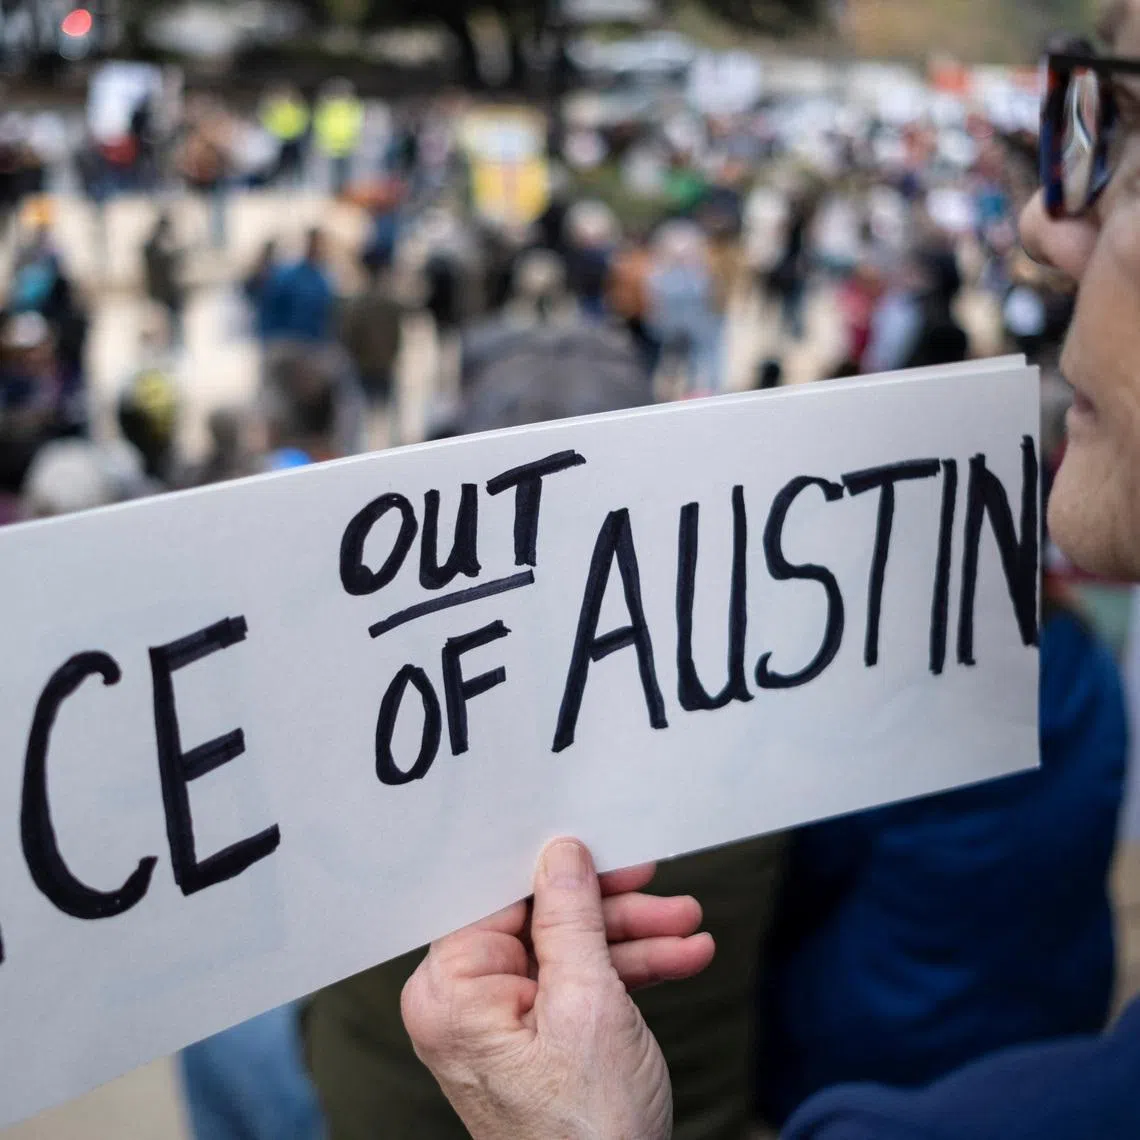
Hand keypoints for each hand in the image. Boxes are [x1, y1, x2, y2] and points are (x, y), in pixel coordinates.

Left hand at [401, 838, 715, 1139]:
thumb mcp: (589, 1002)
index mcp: (452, 990)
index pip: (500, 898)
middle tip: (663, 891)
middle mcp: (465, 1004)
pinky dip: (630, 976)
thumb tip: (561, 851)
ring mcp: (501, 1026)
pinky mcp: (536, 1044)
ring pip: (571, 954)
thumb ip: (571, 917)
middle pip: (542, 923)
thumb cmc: (588, 1129)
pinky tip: (681, 958)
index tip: (604, 844)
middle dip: (613, 911)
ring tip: (691, 929)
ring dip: (635, 941)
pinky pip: (580, 988)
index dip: (555, 868)